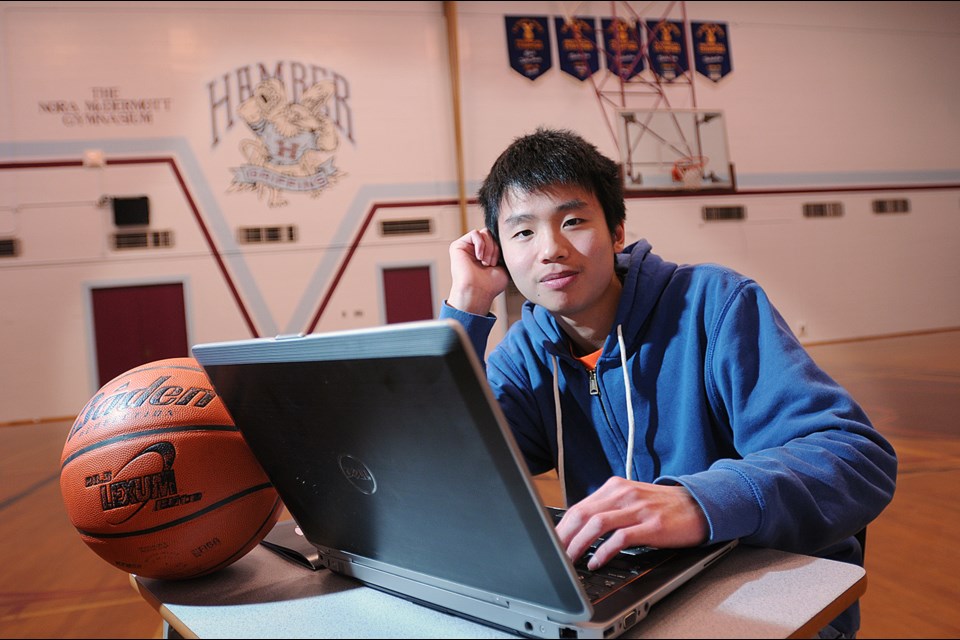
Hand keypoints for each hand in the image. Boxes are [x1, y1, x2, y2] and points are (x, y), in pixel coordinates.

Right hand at [447, 228, 509, 314]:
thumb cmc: (490, 285)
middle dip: (494, 249)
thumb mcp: (503, 266)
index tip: (498, 263)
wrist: (478, 292)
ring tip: (485, 263)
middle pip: (491, 234)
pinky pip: (475, 233)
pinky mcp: (458, 245)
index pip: (496, 239)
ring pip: (485, 233)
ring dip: (489, 249)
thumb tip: (504, 239)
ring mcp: (466, 247)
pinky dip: (481, 245)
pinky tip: (479, 257)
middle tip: (490, 264)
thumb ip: (502, 252)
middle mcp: (475, 250)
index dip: (500, 249)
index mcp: (484, 254)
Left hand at [554, 476, 708, 569]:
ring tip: (570, 561)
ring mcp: (638, 508)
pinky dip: (604, 551)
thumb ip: (606, 508)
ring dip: (579, 545)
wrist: (698, 504)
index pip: (578, 507)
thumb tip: (578, 529)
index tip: (550, 544)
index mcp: (614, 487)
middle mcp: (623, 494)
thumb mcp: (630, 500)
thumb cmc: (662, 506)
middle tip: (554, 555)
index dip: (560, 528)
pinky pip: (621, 538)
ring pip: (597, 524)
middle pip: (582, 514)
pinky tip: (596, 562)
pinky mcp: (652, 525)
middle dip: (563, 537)